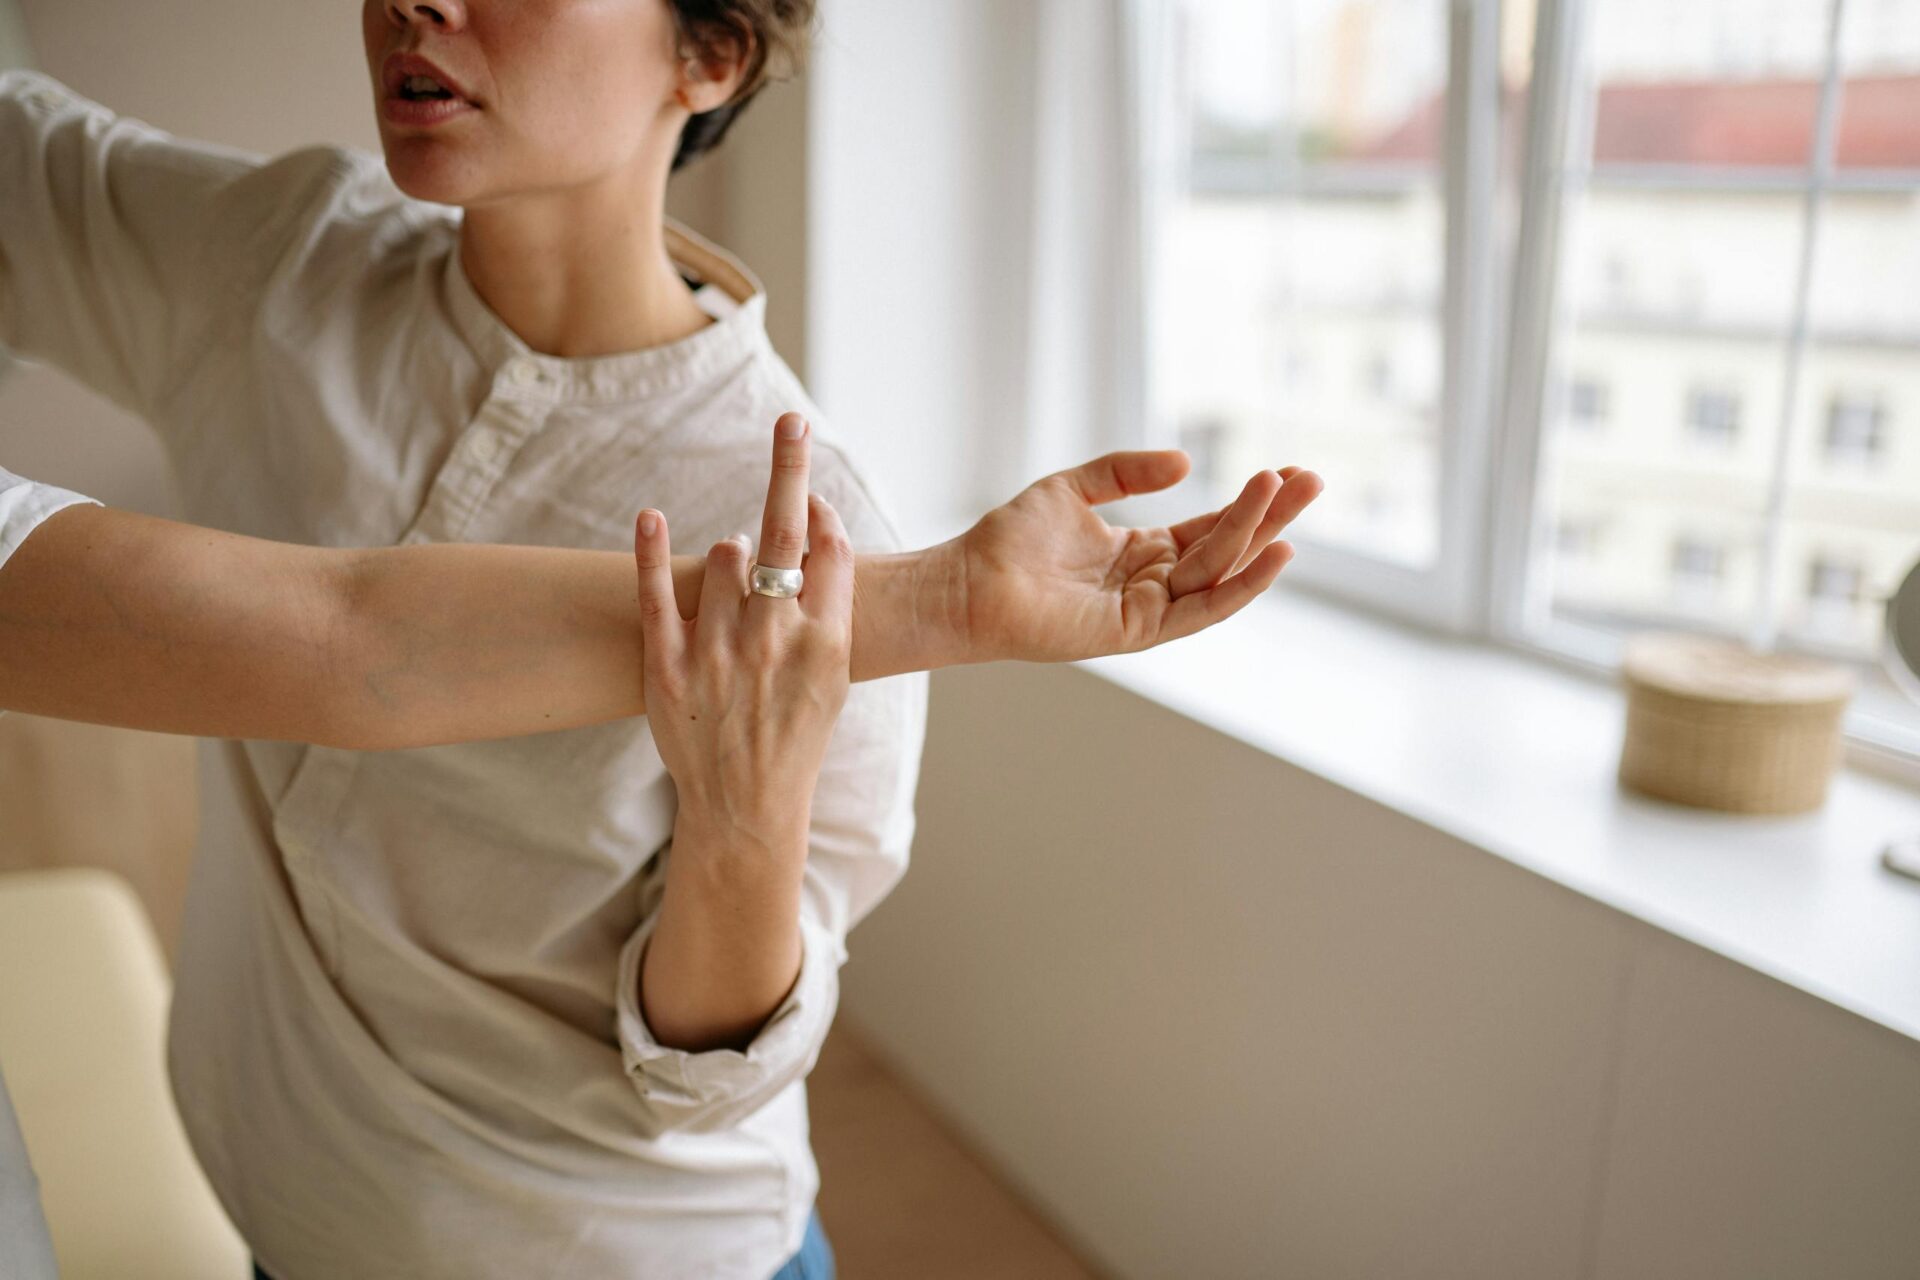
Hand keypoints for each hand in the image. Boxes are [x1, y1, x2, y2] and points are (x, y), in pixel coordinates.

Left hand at [632, 412, 853, 851]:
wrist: (746, 805)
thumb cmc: (797, 732)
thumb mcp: (836, 674)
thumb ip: (830, 600)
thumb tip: (815, 520)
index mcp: (826, 646)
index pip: (829, 550)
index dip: (821, 512)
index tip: (811, 491)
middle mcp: (774, 643)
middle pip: (783, 535)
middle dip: (790, 470)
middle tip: (791, 423)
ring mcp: (719, 653)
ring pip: (724, 558)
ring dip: (730, 558)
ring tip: (735, 601)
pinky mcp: (669, 666)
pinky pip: (656, 592)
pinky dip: (650, 550)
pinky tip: (649, 516)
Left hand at [948, 451, 1321, 662]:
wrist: (968, 583)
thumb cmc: (1010, 541)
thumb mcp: (1073, 488)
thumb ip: (1126, 471)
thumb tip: (1186, 462)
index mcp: (1142, 552)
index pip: (1212, 528)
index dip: (1250, 503)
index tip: (1288, 472)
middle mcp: (1153, 584)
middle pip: (1228, 548)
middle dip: (1272, 514)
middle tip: (1315, 478)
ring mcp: (1149, 609)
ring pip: (1219, 573)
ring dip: (1258, 534)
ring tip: (1288, 492)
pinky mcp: (1138, 631)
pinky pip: (1200, 609)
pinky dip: (1239, 585)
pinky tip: (1272, 554)